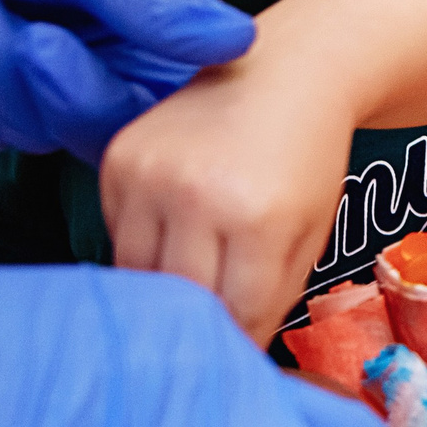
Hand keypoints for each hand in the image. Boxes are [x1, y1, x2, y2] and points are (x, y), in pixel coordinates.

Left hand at [0, 0, 251, 159]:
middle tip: (31, 34)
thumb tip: (237, 43)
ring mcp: (27, 90)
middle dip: (62, 84)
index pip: (175, 88)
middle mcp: (94, 59)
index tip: (104, 54)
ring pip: (35, 130)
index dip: (147, 92)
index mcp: (141, 14)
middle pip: (107, 124)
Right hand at [99, 50, 356, 342]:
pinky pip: (117, 234)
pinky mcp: (115, 160)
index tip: (240, 354)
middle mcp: (195, 194)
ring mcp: (148, 174)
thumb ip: (273, 296)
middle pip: (182, 300)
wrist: (284, 73)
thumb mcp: (311, 232)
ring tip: (195, 275)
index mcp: (258, 218)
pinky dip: (142, 246)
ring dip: (164, 288)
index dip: (241, 340)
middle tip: (211, 327)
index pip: (237, 314)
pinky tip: (174, 228)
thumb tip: (235, 353)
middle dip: (201, 320)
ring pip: (138, 274)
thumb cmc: (307, 158)